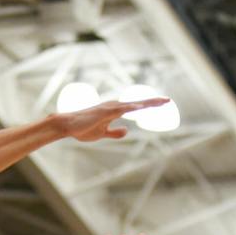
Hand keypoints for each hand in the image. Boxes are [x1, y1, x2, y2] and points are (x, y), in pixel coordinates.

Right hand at [54, 99, 168, 142]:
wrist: (67, 126)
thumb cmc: (83, 128)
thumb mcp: (103, 133)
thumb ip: (115, 132)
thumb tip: (127, 130)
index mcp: (115, 111)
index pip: (136, 107)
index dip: (149, 105)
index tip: (162, 103)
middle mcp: (114, 106)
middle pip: (137, 103)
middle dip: (153, 102)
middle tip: (168, 100)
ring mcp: (109, 108)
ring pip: (132, 104)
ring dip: (146, 103)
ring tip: (160, 102)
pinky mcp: (103, 112)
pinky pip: (120, 109)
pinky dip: (130, 107)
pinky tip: (139, 107)